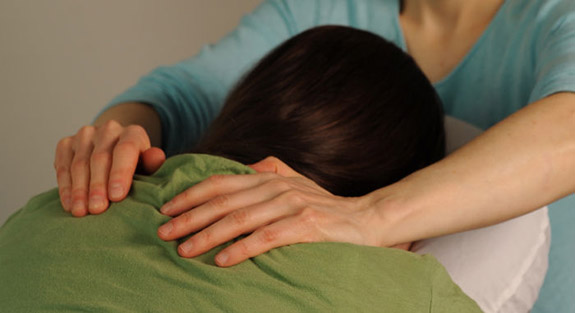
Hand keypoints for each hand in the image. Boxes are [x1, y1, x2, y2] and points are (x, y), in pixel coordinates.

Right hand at [54, 120, 165, 216]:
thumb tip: (156, 157)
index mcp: (133, 133)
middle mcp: (109, 129)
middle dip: (98, 186)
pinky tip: (69, 204)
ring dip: (79, 190)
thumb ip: (153, 164)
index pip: (125, 150)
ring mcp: (85, 135)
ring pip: (80, 163)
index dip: (120, 173)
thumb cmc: (136, 167)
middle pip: (100, 158)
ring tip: (81, 211)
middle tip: (97, 209)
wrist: (115, 152)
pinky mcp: (67, 143)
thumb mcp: (149, 167)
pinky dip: (66, 187)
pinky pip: (63, 166)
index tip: (116, 197)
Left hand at [157, 156, 380, 266]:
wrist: (365, 218)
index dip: (190, 194)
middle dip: (189, 217)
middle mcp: (276, 187)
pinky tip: (221, 260)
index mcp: (268, 176)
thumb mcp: (296, 182)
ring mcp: (291, 205)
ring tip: (184, 250)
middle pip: (223, 201)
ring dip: (207, 235)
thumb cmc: (325, 204)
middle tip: (163, 233)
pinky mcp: (305, 227)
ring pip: (239, 219)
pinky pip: (265, 238)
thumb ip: (270, 170)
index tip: (166, 208)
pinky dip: (241, 249)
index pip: (220, 182)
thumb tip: (246, 168)